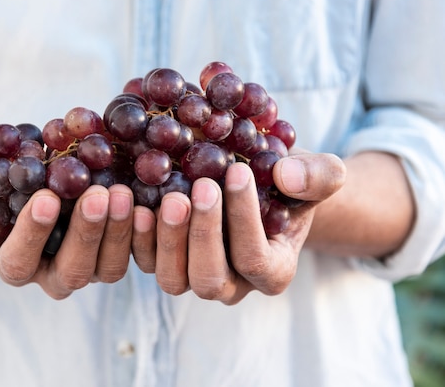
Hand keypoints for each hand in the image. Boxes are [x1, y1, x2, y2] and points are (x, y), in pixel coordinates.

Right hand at [0, 162, 133, 298]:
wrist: (34, 193)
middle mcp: (55, 275)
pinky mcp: (118, 254)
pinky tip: (150, 201)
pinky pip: (136, 255)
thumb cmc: (1, 192)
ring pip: (108, 268)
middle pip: (72, 271)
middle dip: (86, 234)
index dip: (32, 235)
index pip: (19, 262)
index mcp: (17, 263)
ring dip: (118, 233)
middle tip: (98, 194)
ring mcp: (90, 268)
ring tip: (123, 192)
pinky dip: (144, 233)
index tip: (45, 199)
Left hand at [131, 151, 345, 304]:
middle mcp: (232, 284)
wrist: (258, 182)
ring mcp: (194, 275)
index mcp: (272, 271)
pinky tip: (136, 201)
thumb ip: (318, 176)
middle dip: (203, 235)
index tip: (237, 171)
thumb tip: (288, 177)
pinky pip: (145, 261)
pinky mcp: (164, 260)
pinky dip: (138, 236)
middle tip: (201, 186)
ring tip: (170, 196)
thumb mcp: (317, 173)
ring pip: (174, 279)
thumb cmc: (287, 182)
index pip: (256, 259)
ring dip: (168, 239)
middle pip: (210, 279)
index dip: (245, 220)